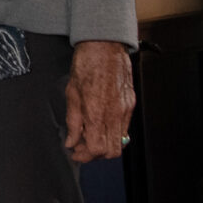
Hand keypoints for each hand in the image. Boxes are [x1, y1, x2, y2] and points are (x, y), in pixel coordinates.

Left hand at [64, 40, 135, 163]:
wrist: (104, 46)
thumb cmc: (86, 65)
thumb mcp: (71, 95)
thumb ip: (73, 122)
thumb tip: (71, 141)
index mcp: (97, 113)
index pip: (96, 149)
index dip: (84, 156)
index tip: (75, 153)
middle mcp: (115, 114)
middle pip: (111, 151)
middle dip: (95, 155)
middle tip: (81, 147)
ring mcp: (126, 109)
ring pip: (120, 142)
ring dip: (105, 145)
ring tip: (90, 136)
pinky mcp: (131, 103)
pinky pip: (125, 128)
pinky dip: (113, 133)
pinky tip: (100, 124)